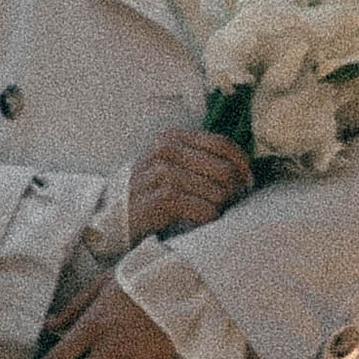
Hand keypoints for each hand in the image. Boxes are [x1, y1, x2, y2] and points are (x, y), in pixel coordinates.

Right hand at [126, 130, 251, 240]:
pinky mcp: (162, 199)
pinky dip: (208, 218)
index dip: (242, 163)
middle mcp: (166, 151)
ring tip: (208, 211)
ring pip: (218, 192)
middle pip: (224, 169)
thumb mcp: (167, 165)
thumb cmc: (148, 193)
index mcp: (171, 138)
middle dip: (234, 189)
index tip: (247, 180)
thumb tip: (243, 170)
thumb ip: (198, 159)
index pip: (222, 144)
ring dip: (219, 207)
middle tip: (230, 201)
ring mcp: (162, 174)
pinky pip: (205, 210)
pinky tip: (198, 220)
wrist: (111, 217)